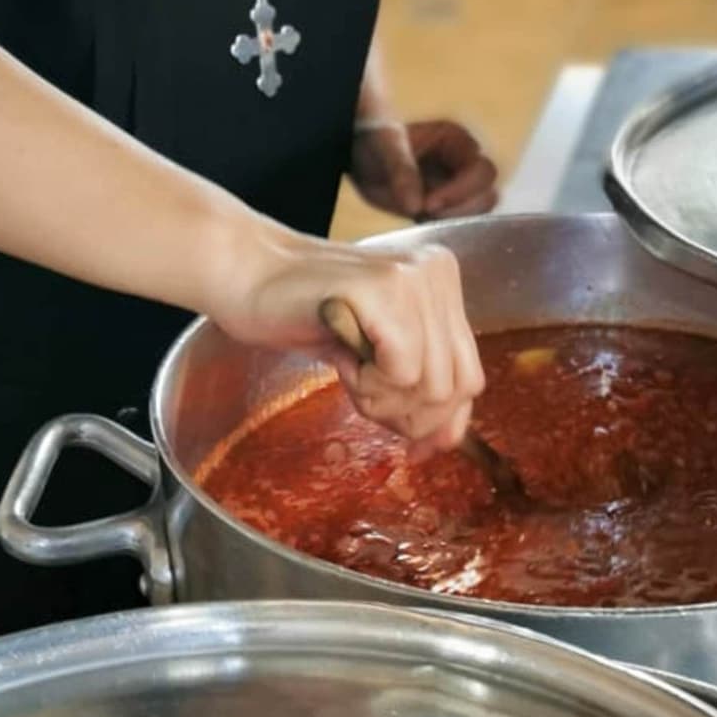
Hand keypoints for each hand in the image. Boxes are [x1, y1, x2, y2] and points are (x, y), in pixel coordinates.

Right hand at [213, 229, 483, 451]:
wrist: (244, 275)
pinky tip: (343, 357)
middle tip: (362, 393)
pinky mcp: (384, 288)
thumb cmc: (304, 316)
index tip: (408, 441)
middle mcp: (437, 272)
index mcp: (443, 282)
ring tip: (349, 368)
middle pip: (456, 386)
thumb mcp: (375, 358)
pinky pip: (403, 371)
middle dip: (406, 414)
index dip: (439, 420)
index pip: (471, 376)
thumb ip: (418, 392)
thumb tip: (449, 444)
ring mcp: (413, 276)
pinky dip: (368, 383)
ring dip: (382, 399)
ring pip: (431, 384)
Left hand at [351, 118, 499, 222]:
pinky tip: (419, 220)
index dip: (461, 190)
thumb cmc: (374, 141)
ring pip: (479, 212)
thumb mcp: (383, 149)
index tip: (428, 203)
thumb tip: (415, 205)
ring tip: (419, 215)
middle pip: (488, 194)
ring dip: (453, 219)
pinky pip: (461, 223)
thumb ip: (401, 172)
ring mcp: (460, 185)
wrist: (359, 157)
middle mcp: (465, 162)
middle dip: (459, 209)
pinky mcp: (449, 205)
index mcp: (456, 140)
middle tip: (423, 213)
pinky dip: (444, 227)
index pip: (482, 169)